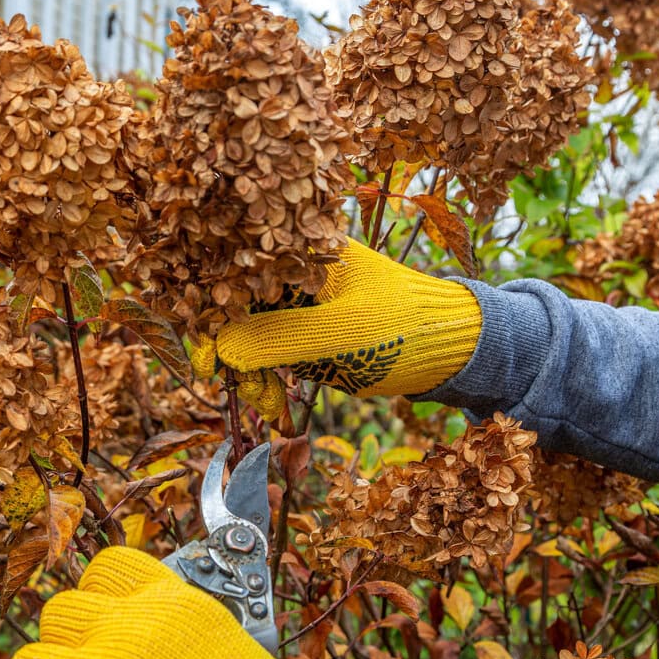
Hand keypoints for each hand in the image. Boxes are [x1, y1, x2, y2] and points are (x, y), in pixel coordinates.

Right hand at [194, 238, 481, 401]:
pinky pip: (276, 348)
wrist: (452, 347)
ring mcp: (304, 297)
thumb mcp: (337, 335)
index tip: (206, 363)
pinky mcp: (312, 325)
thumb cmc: (401, 330)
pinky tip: (276, 404)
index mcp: (303, 248)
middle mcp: (297, 266)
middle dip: (234, 355)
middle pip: (239, 307)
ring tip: (270, 410)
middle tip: (244, 396)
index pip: (237, 276)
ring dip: (253, 372)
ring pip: (254, 333)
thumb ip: (277, 337)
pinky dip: (272, 376)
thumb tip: (220, 347)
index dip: (212, 319)